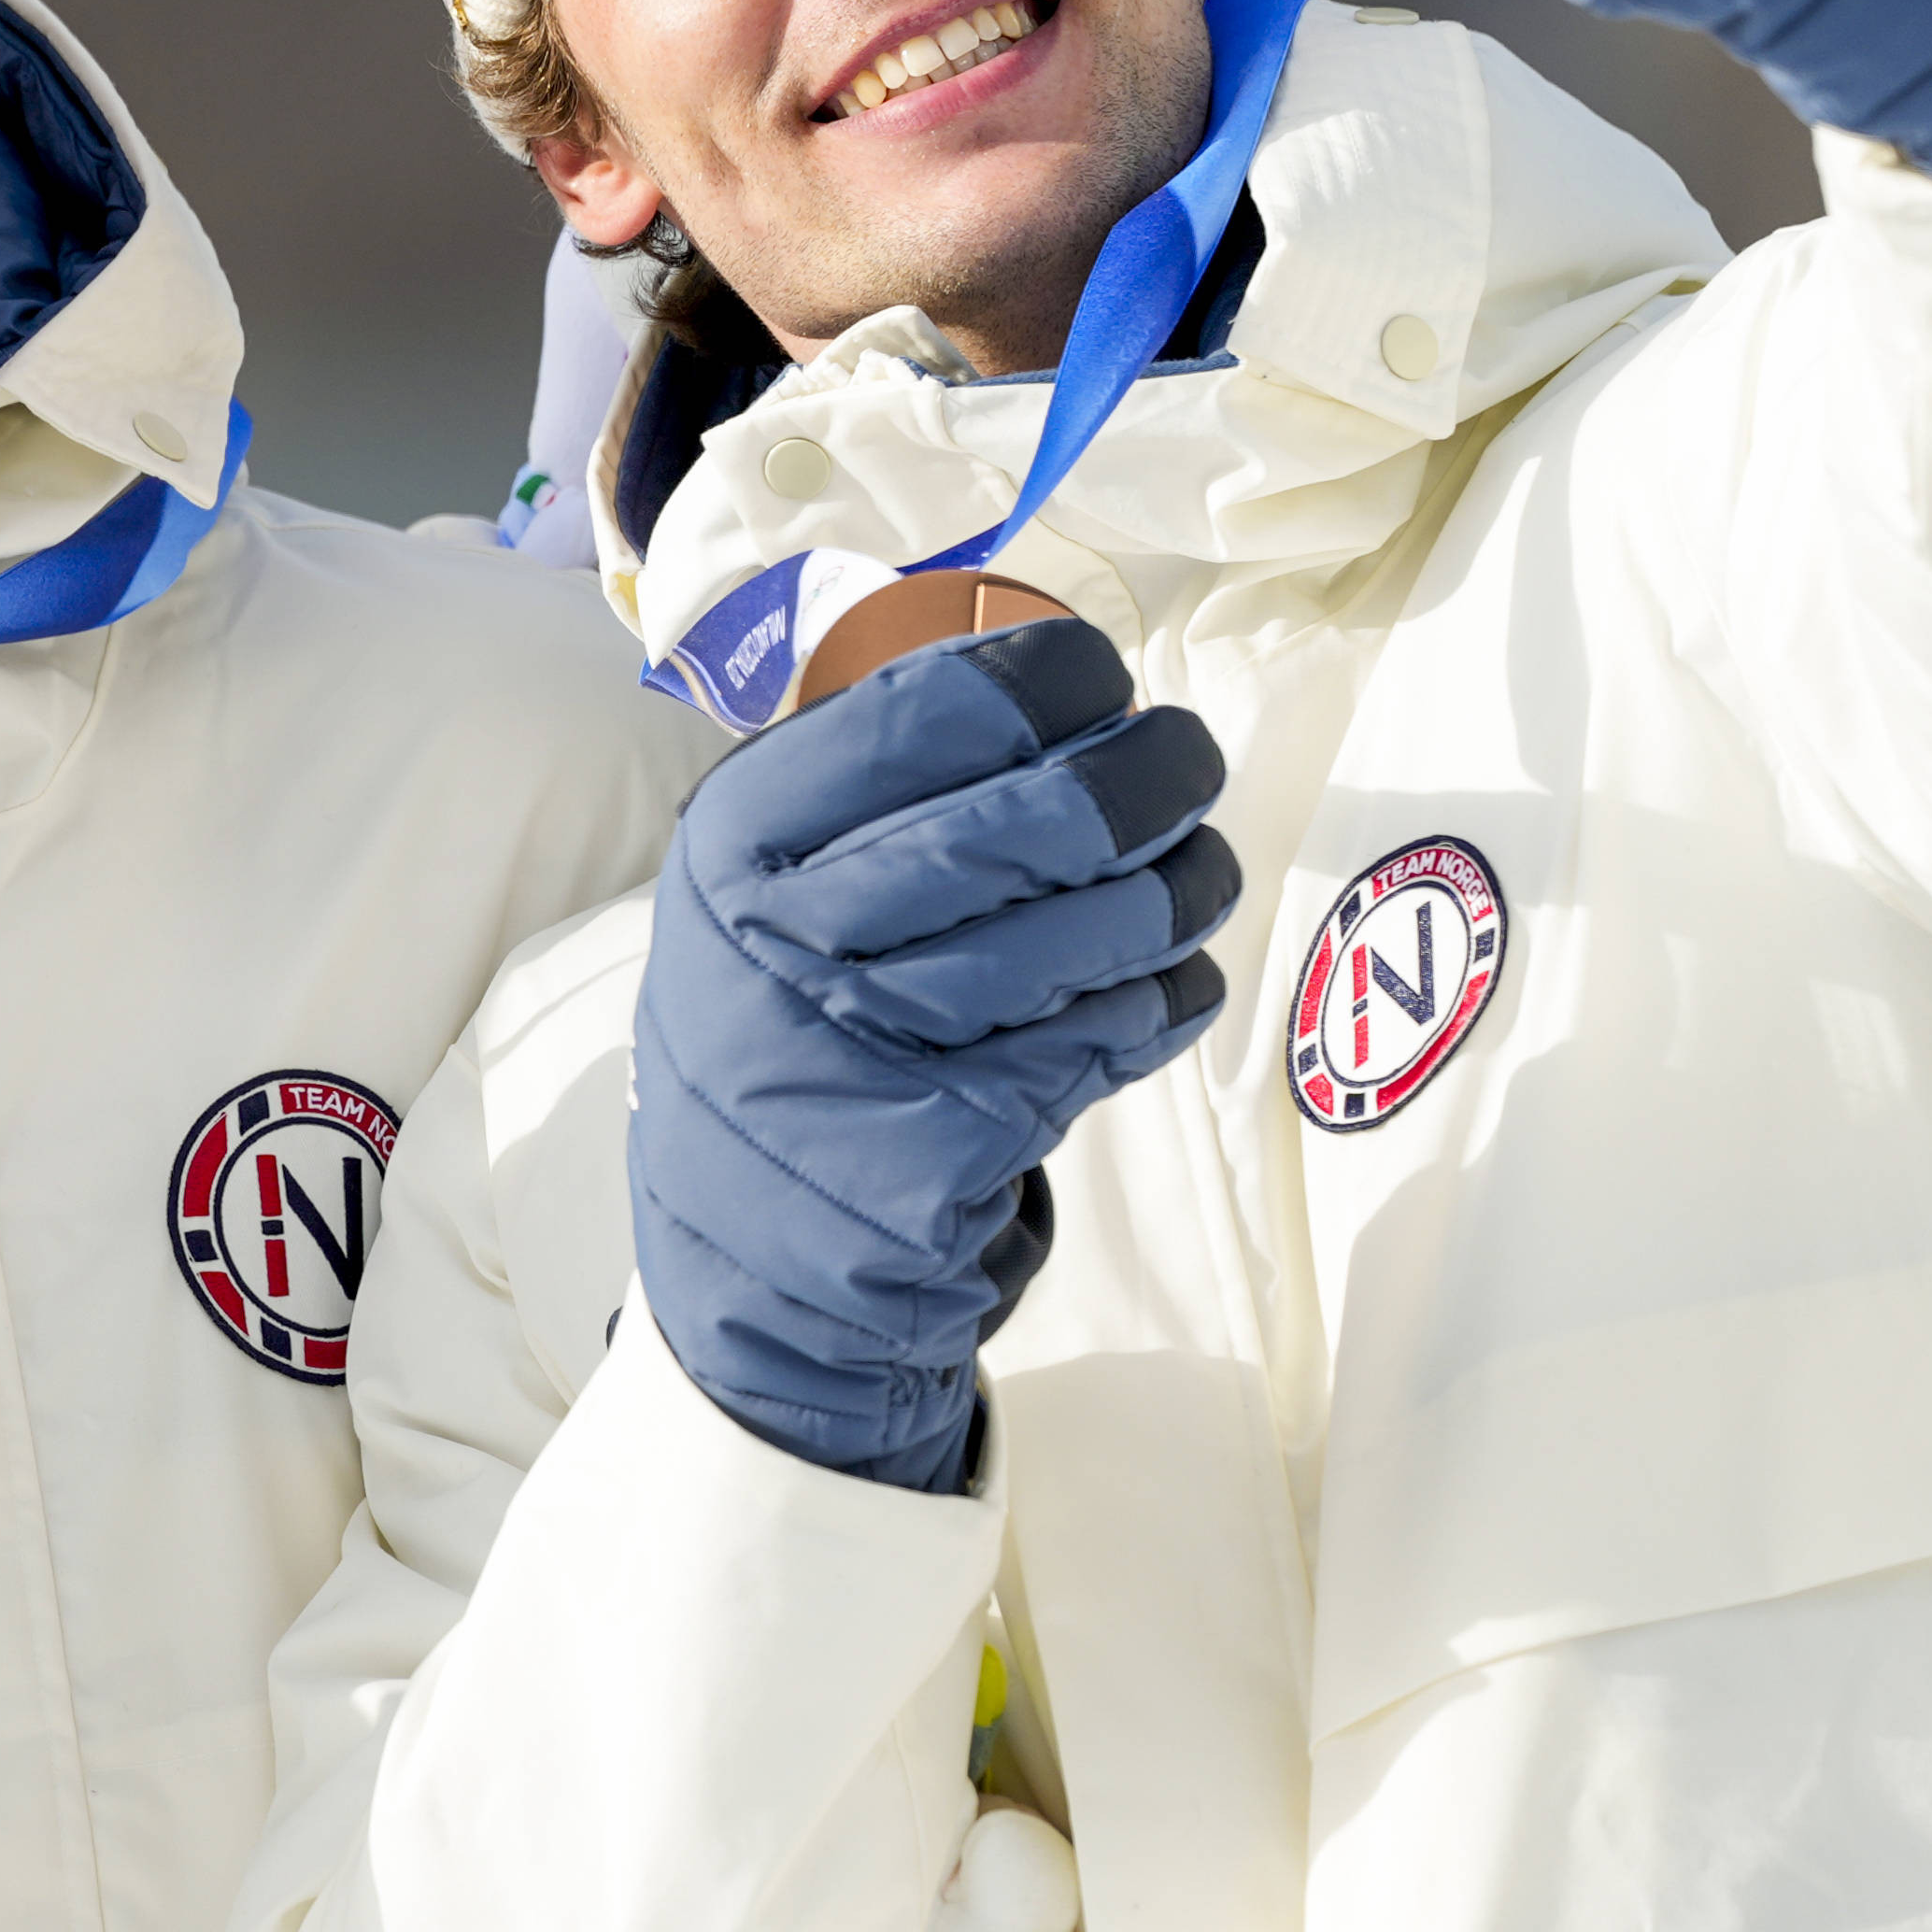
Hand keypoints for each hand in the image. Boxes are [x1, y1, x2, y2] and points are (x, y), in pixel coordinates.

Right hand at [634, 621, 1233, 1493]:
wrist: (748, 1259)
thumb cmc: (782, 1029)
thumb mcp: (752, 892)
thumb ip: (857, 792)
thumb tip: (1047, 678)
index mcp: (738, 842)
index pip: (926, 711)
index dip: (1046, 674)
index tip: (1098, 672)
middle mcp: (791, 932)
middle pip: (1039, 817)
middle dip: (1153, 769)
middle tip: (1186, 755)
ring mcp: (875, 1046)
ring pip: (1102, 925)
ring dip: (1183, 887)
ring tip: (1193, 872)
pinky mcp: (956, 1139)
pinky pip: (1120, 1030)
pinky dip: (1168, 997)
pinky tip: (1162, 983)